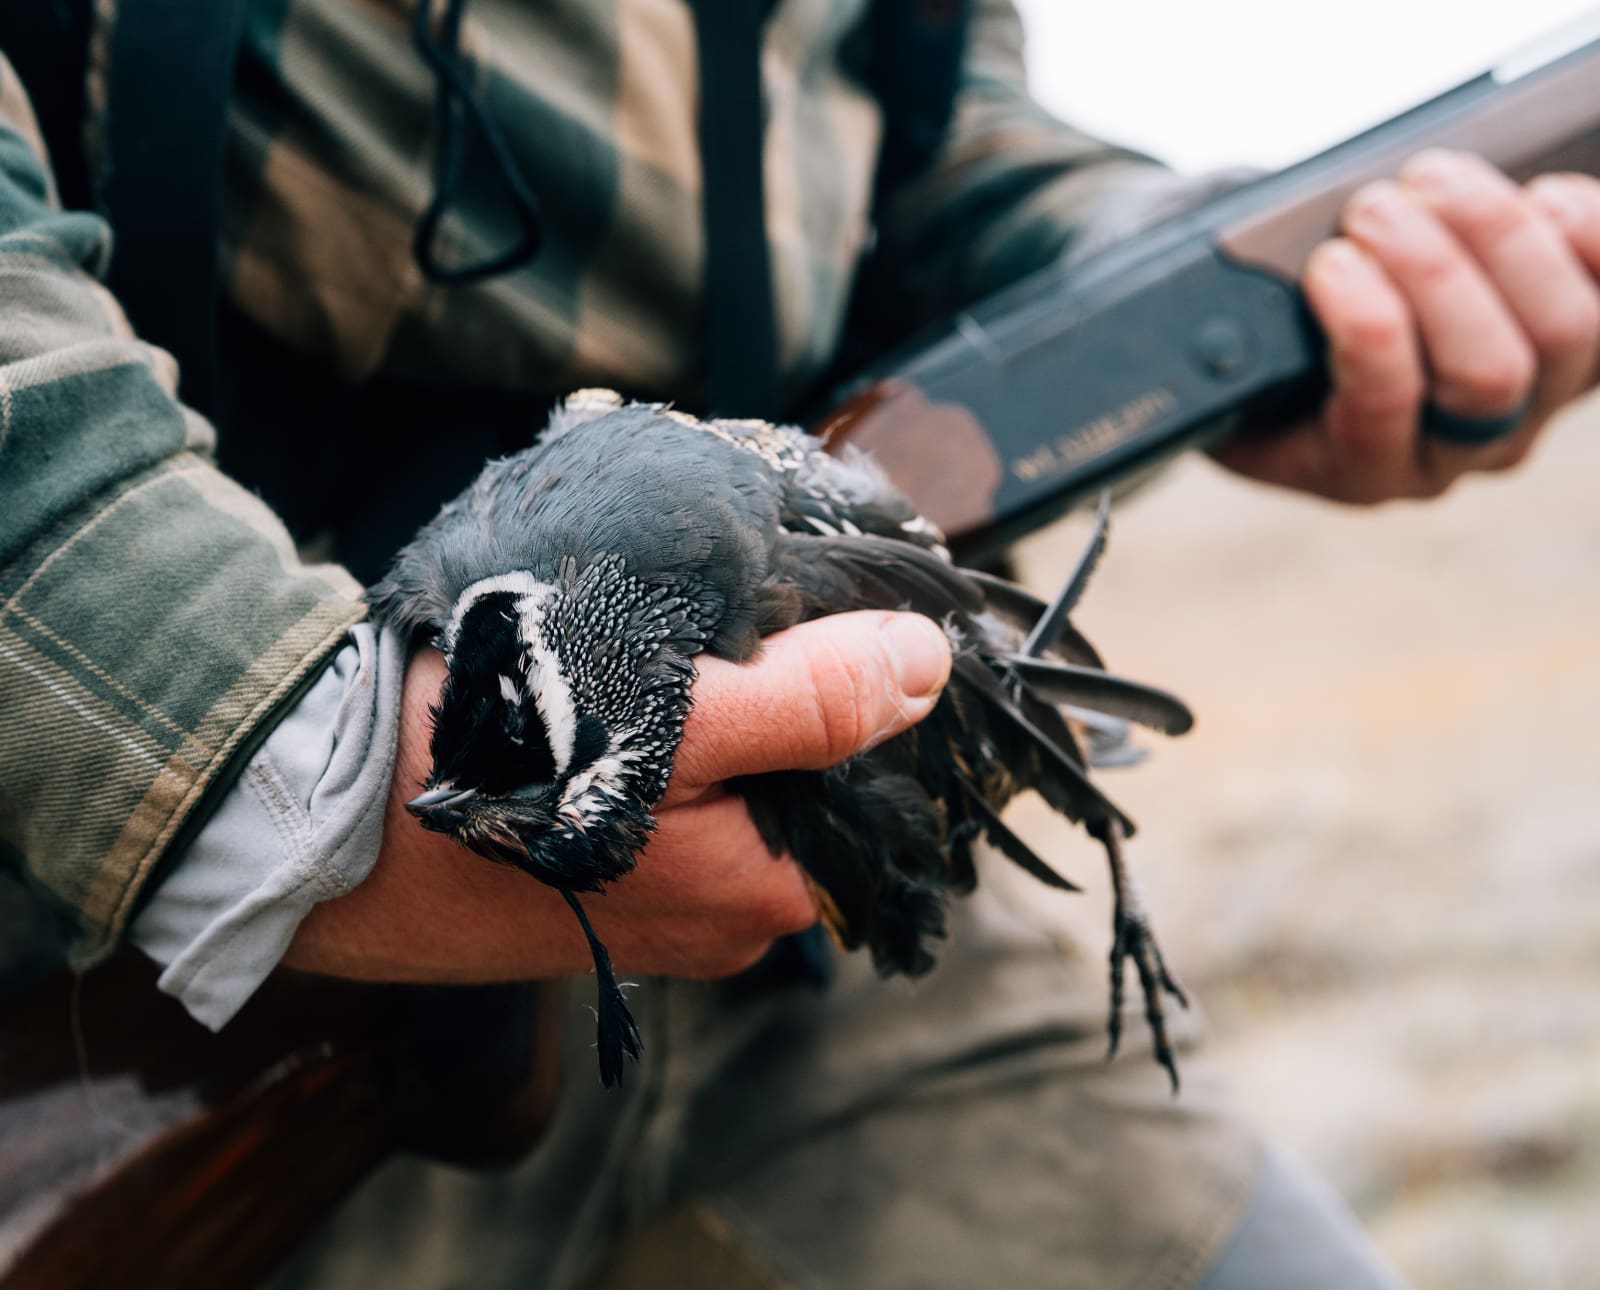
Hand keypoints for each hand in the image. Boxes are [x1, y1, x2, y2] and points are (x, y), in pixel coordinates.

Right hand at [284, 610, 952, 982]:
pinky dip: (645, 747)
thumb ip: (810, 699)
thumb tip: (925, 665)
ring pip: (720, 786)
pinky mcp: (594, 884)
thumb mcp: (675, 721)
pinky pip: (656, 801)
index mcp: (763, 894)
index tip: (796, 621)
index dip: (848, 690)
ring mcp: (653, 906)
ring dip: (698, 719)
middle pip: (792, 783)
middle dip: (765, 703)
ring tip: (637, 662)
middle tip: (694, 634)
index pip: (862, 782)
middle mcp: (719, 919)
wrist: (329, 825)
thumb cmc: (496, 775)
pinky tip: (601, 703)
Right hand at [1214, 152, 1599, 502]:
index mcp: (1358, 469)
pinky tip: (1545, 199)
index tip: (1325, 261)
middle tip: (1376, 204)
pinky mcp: (1578, 358)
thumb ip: (1236, 356)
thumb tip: (1238, 306)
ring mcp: (1531, 409)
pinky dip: (1592, 241)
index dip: (1365, 326)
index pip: (1384, 409)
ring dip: (1503, 237)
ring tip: (1437, 180)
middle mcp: (1457, 454)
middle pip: (1489, 372)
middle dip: (1435, 269)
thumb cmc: (1267, 363)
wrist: (1310, 373)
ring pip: (1564, 333)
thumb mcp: (1228, 377)